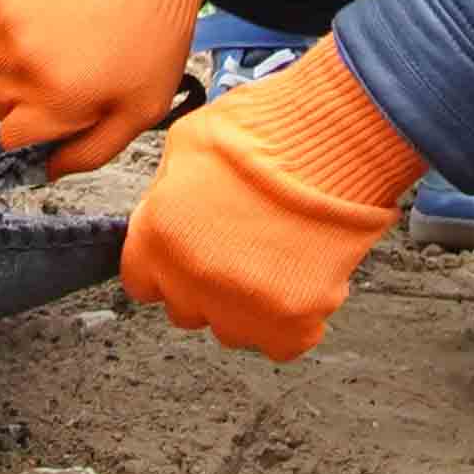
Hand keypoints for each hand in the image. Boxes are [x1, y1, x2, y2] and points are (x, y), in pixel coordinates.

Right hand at [0, 0, 216, 177]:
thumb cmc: (152, 32)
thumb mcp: (141, 109)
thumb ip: (91, 152)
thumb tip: (48, 170)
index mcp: (55, 103)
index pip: (12, 138)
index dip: (38, 124)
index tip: (62, 102)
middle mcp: (19, 68)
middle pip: (1, 100)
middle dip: (31, 89)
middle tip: (72, 60)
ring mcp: (0, 26)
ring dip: (16, 52)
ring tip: (63, 28)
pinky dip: (4, 20)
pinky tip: (45, 6)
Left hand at [122, 42, 421, 359]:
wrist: (332, 139)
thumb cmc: (265, 130)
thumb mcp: (189, 143)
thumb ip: (168, 191)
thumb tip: (168, 212)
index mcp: (158, 237)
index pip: (141, 281)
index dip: (165, 267)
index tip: (186, 256)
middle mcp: (192, 279)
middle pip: (186, 310)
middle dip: (205, 286)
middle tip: (236, 253)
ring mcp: (242, 305)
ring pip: (232, 331)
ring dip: (246, 305)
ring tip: (272, 262)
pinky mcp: (293, 318)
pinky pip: (283, 343)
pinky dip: (291, 323)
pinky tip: (300, 282)